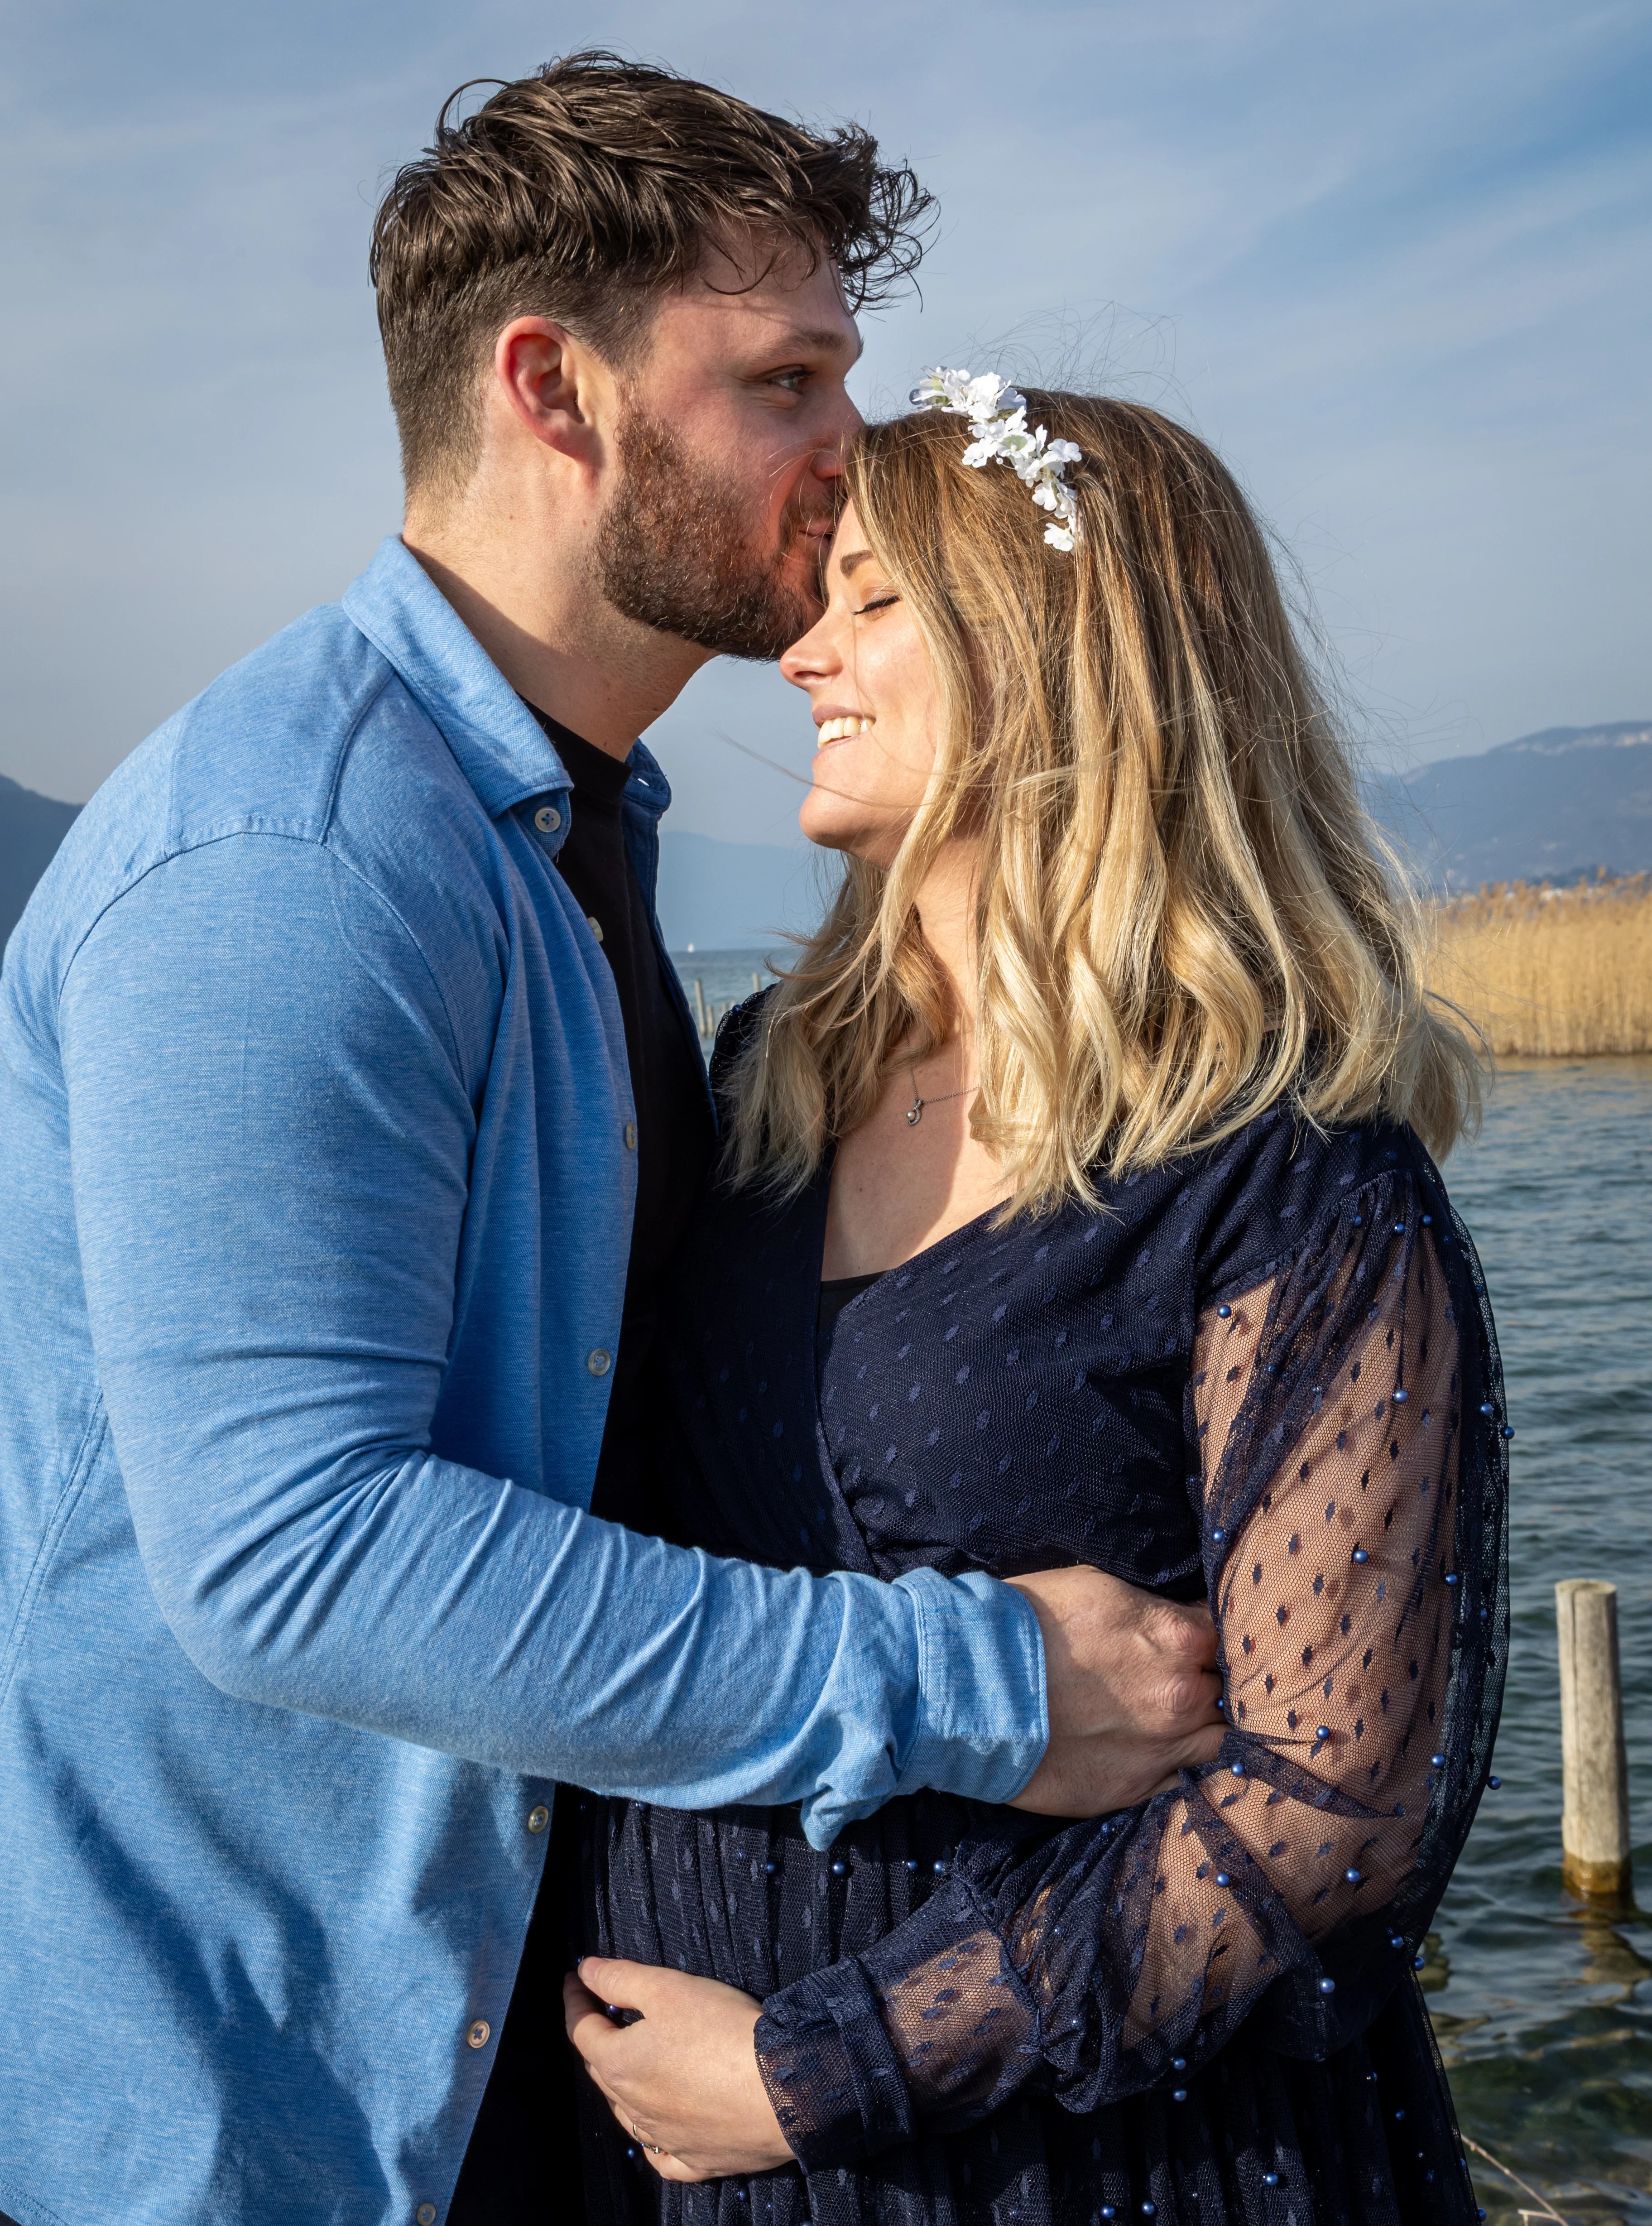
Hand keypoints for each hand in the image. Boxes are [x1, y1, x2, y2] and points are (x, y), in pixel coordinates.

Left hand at [563, 1956, 794, 2182]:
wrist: (783, 2089)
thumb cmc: (721, 2031)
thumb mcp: (667, 1988)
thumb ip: (620, 1978)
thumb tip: (584, 1971)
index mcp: (619, 2064)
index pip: (582, 2029)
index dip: (575, 1999)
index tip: (574, 1979)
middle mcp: (633, 2109)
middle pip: (602, 2071)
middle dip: (597, 2039)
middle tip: (602, 2012)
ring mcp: (665, 2141)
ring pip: (629, 2114)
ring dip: (622, 2085)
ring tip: (629, 2063)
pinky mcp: (699, 2161)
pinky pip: (665, 2157)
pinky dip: (655, 2142)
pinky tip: (658, 2135)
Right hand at [1006, 1565, 1224, 1815]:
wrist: (970, 1688)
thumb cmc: (1027, 1623)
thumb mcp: (1098, 1587)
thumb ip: (1155, 1610)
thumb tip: (1186, 1621)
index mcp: (1178, 1637)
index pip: (1227, 1635)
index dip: (1210, 1637)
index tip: (1196, 1639)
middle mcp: (1182, 1695)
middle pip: (1228, 1690)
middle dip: (1212, 1681)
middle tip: (1182, 1676)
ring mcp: (1162, 1747)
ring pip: (1218, 1739)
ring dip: (1204, 1726)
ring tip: (1176, 1717)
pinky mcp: (1134, 1788)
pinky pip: (1183, 1778)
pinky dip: (1178, 1763)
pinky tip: (1156, 1748)